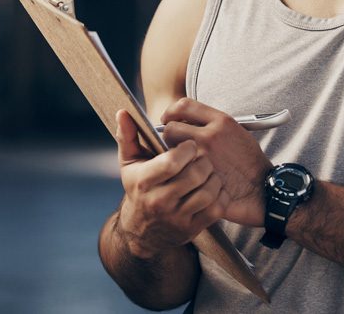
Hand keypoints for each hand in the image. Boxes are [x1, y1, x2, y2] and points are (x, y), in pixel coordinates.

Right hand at [114, 110, 228, 257]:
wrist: (142, 231)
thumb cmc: (138, 187)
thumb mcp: (129, 163)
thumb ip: (128, 136)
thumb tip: (123, 111)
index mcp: (144, 182)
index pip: (172, 161)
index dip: (187, 148)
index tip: (190, 145)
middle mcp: (159, 202)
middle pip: (194, 174)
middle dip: (203, 161)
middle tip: (202, 157)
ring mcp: (177, 218)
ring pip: (208, 191)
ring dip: (213, 178)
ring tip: (208, 172)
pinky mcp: (192, 229)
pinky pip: (216, 209)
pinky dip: (220, 196)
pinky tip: (214, 188)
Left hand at [160, 98, 272, 227]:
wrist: (263, 188)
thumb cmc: (249, 162)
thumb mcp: (235, 132)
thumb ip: (211, 124)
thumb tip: (186, 121)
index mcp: (221, 121)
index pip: (184, 105)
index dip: (171, 112)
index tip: (168, 119)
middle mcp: (211, 136)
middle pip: (171, 128)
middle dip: (169, 136)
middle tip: (174, 144)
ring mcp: (204, 158)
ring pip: (170, 151)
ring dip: (171, 155)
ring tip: (180, 161)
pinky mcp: (200, 177)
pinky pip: (178, 171)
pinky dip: (177, 173)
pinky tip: (184, 176)